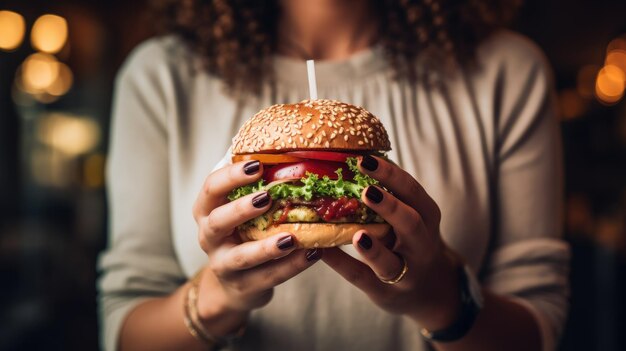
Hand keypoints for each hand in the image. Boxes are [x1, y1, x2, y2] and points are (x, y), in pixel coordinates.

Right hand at [192, 160, 321, 323]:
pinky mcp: (243, 286)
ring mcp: (224, 264)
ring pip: (242, 256)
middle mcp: (209, 237)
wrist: (234, 284)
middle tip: (267, 197)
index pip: (211, 188)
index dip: (231, 176)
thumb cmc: (243, 233)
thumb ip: (254, 184)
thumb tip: (287, 146)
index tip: (256, 165)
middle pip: (218, 221)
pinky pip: (267, 277)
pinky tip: (312, 254)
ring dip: (267, 247)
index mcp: (207, 210)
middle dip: (241, 209)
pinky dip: (291, 267)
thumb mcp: (239, 209)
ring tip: (292, 238)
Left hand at [322, 156, 461, 329]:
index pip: (412, 191)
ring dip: (374, 250)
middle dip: (390, 207)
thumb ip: (390, 194)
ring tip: (356, 234)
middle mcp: (421, 245)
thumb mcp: (411, 216)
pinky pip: (362, 279)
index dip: (390, 174)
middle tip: (367, 191)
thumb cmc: (408, 240)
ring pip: (391, 263)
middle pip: (412, 224)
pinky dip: (342, 265)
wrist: (428, 290)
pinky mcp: (385, 293)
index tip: (365, 159)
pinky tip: (323, 250)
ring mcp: (406, 273)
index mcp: (426, 216)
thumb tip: (348, 157)